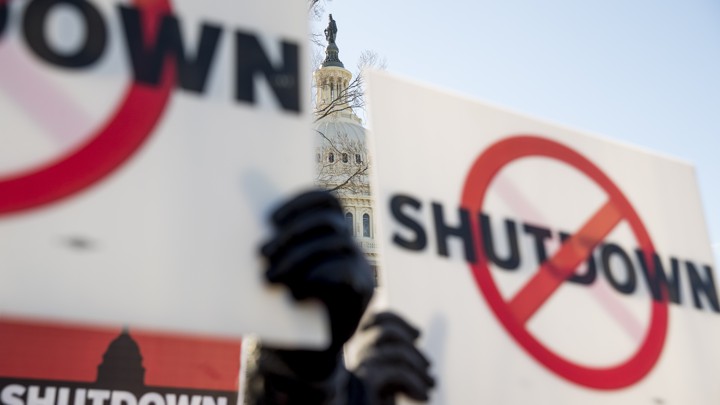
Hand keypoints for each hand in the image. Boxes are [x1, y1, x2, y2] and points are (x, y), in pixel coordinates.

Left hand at [261, 190, 374, 376]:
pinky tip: (294, 295)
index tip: (270, 219)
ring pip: (336, 242)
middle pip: (328, 220)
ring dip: (298, 257)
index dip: (300, 202)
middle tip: (262, 252)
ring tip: (270, 277)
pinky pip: (346, 272)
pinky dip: (317, 279)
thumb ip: (272, 249)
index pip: (326, 200)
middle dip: (293, 232)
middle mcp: (347, 242)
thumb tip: (251, 228)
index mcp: (328, 231)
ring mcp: (360, 264)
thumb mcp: (275, 271)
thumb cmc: (283, 305)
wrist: (306, 350)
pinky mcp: (364, 289)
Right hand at [354, 312, 434, 404]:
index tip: (418, 335)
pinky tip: (424, 398)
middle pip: (380, 327)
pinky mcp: (362, 384)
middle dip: (411, 341)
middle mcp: (351, 361)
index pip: (370, 321)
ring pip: (389, 346)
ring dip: (417, 363)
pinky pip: (394, 369)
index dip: (395, 320)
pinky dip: (415, 381)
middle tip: (429, 366)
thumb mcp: (391, 383)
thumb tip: (415, 334)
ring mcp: (354, 372)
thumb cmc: (377, 403)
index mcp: (356, 358)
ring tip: (432, 385)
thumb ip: (396, 360)